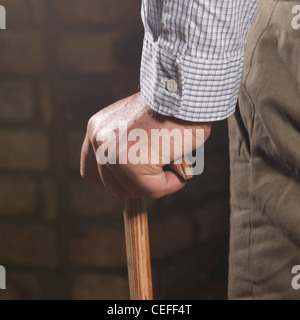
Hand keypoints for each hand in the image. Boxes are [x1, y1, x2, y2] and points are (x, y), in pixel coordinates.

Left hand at [80, 93, 211, 198]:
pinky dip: (171, 182)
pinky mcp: (133, 163)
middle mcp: (99, 141)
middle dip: (137, 186)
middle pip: (111, 187)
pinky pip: (153, 189)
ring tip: (172, 161)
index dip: (110, 182)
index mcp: (97, 130)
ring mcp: (113, 153)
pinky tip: (178, 162)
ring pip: (132, 190)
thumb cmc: (169, 107)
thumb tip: (134, 173)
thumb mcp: (136, 126)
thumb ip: (127, 147)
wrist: (184, 91)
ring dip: (156, 183)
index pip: (90, 171)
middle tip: (159, 170)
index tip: (130, 182)